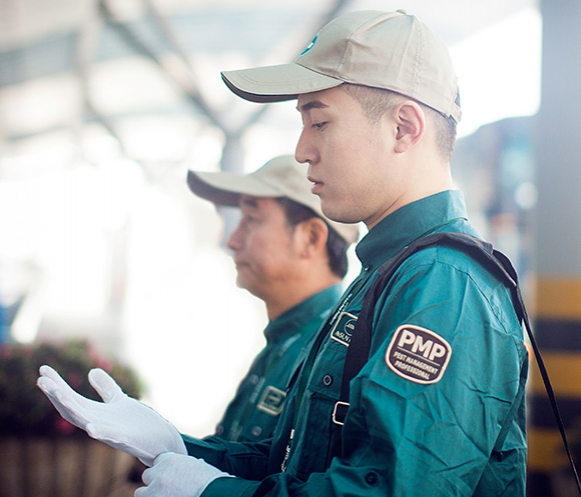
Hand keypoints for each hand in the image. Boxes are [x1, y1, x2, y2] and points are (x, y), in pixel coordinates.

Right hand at [37, 365, 186, 465]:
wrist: (160, 440)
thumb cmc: (137, 423)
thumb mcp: (119, 400)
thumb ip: (105, 388)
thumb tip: (91, 371)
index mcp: (95, 413)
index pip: (71, 398)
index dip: (56, 385)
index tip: (43, 369)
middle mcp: (97, 423)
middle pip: (72, 409)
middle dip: (57, 395)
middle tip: (42, 380)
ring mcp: (110, 432)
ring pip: (86, 422)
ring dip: (71, 409)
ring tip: (58, 393)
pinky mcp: (127, 439)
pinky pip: (111, 437)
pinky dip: (101, 433)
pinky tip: (91, 428)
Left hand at [135, 453, 230, 496]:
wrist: (215, 493)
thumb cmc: (211, 482)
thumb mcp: (197, 466)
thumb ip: (184, 465)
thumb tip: (184, 468)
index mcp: (171, 459)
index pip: (158, 461)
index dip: (163, 470)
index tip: (169, 476)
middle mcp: (160, 472)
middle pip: (148, 475)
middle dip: (155, 482)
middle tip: (167, 489)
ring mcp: (155, 489)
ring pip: (141, 492)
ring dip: (150, 494)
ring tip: (163, 496)